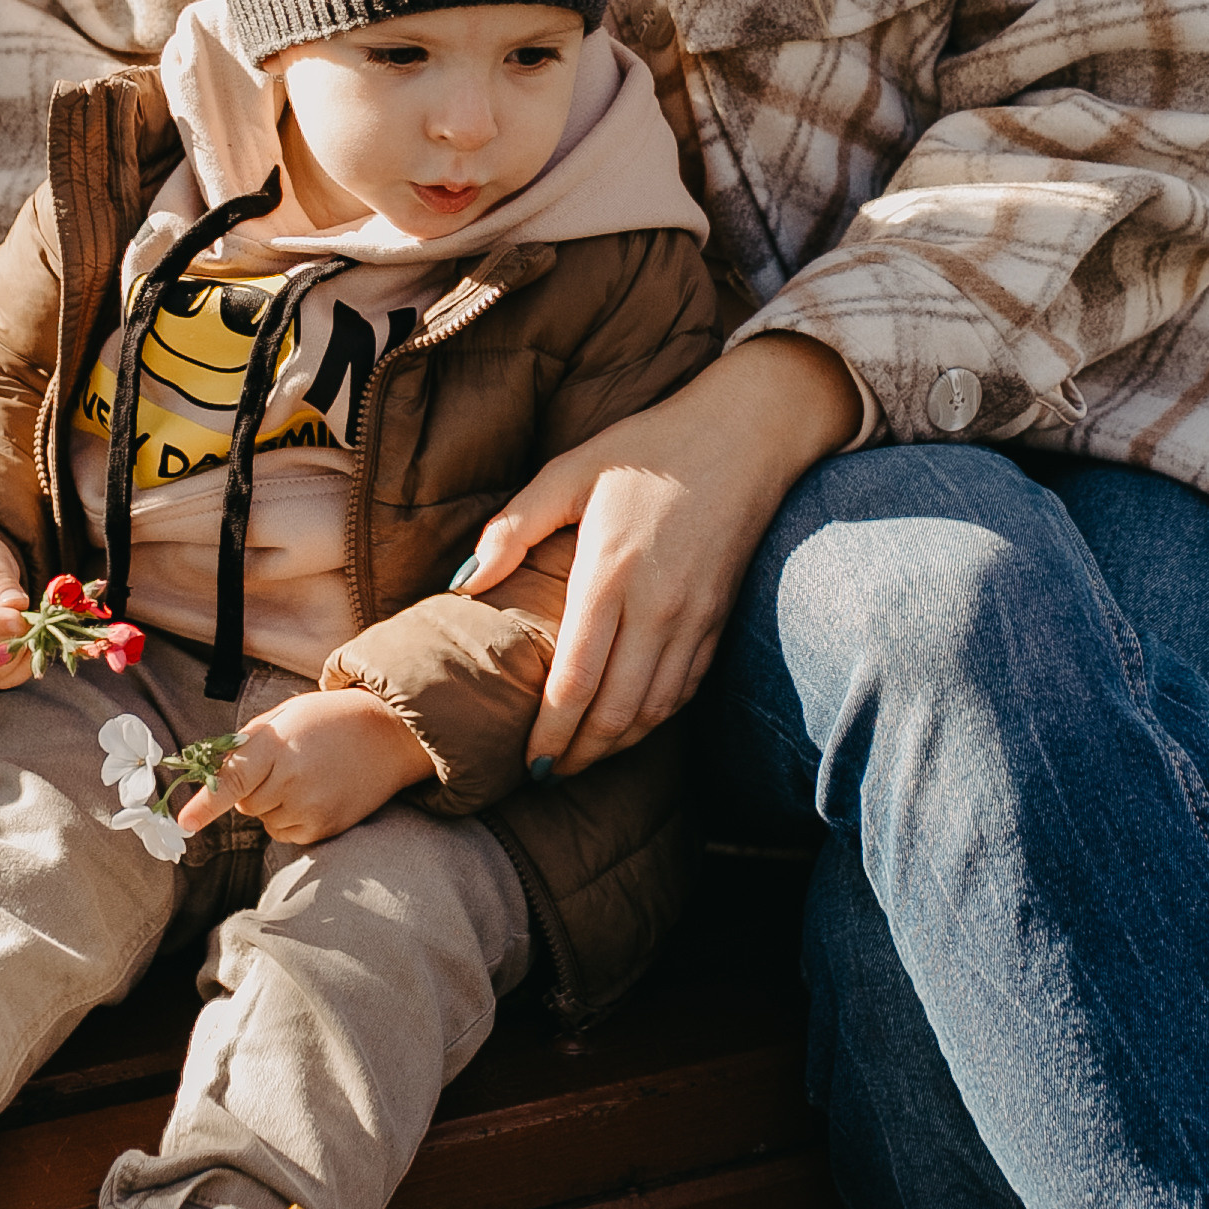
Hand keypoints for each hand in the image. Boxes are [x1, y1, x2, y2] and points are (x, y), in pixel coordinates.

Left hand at [175, 689, 432, 847]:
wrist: (391, 734)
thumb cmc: (331, 719)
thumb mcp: (286, 715)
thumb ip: (248, 743)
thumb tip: (213, 772)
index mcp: (277, 744)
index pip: (233, 780)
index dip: (206, 803)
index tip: (184, 822)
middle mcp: (292, 779)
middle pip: (243, 804)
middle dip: (251, 789)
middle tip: (282, 764)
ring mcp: (311, 807)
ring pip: (264, 820)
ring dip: (273, 805)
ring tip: (306, 776)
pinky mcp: (325, 828)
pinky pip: (286, 834)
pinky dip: (292, 818)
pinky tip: (316, 794)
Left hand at [457, 338, 862, 778]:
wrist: (745, 432)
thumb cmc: (648, 447)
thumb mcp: (571, 470)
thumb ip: (513, 528)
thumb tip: (463, 584)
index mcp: (609, 575)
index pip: (575, 682)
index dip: (549, 733)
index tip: (527, 761)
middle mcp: (657, 608)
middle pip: (615, 712)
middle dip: (578, 755)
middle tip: (546, 776)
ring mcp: (695, 618)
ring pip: (654, 711)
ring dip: (616, 747)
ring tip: (581, 761)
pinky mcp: (721, 619)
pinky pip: (686, 690)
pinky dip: (655, 720)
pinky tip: (630, 726)